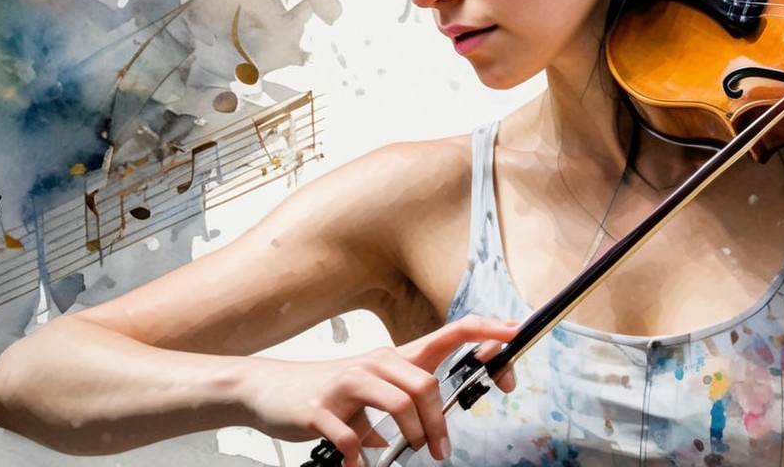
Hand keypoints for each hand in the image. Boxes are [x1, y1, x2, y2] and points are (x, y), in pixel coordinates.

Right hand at [241, 315, 517, 466]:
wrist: (269, 391)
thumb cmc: (329, 390)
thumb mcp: (372, 388)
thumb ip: (404, 398)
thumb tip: (432, 422)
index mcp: (394, 357)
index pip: (449, 332)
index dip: (484, 330)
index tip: (513, 333)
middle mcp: (374, 362)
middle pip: (426, 384)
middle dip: (439, 423)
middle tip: (439, 450)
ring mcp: (346, 383)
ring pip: (399, 404)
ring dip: (412, 435)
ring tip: (409, 453)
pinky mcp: (321, 408)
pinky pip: (352, 437)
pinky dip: (361, 457)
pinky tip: (360, 464)